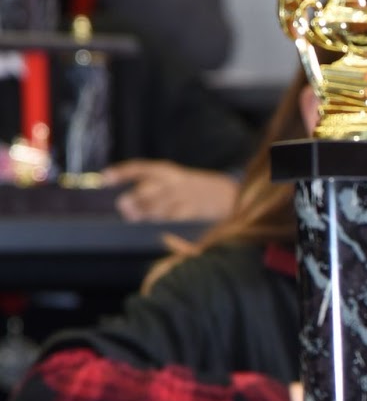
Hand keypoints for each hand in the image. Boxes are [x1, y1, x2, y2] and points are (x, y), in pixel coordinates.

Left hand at [102, 161, 238, 222]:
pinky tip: (157, 231)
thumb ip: (149, 193)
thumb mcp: (171, 183)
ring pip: (163, 206)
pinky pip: (178, 220)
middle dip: (137, 197)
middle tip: (124, 205)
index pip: (140, 169)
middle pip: (152, 188)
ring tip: (135, 219)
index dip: (121, 173)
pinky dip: (167, 226)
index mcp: (166, 171)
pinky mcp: (195, 212)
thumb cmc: (190, 193)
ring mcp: (186, 197)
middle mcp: (174, 182)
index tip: (104, 179)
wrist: (228, 195)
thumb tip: (125, 210)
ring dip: (148, 213)